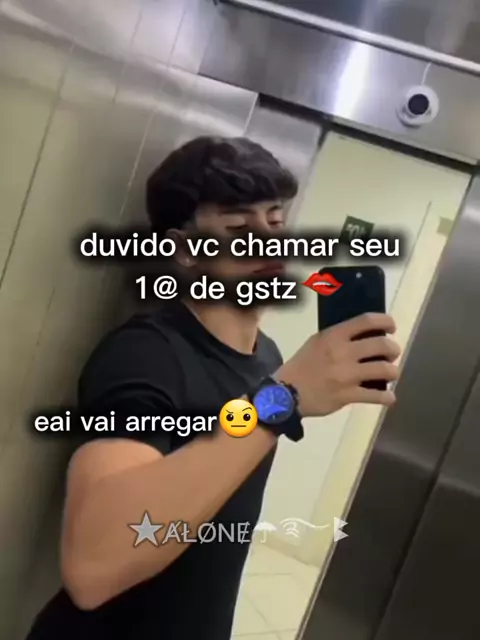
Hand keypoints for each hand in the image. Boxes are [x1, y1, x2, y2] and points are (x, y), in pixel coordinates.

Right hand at [276, 313, 400, 417]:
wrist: (286, 393)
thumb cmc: (303, 365)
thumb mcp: (317, 342)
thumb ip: (339, 337)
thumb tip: (367, 335)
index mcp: (334, 336)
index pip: (367, 321)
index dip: (386, 322)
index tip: (391, 328)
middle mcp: (342, 353)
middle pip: (382, 345)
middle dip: (393, 350)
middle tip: (392, 355)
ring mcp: (346, 375)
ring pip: (385, 370)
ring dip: (393, 372)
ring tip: (390, 374)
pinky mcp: (347, 395)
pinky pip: (377, 395)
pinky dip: (387, 397)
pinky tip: (388, 397)